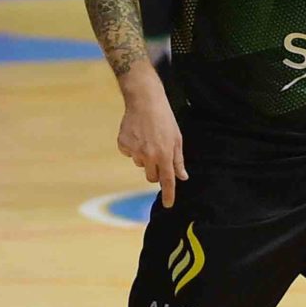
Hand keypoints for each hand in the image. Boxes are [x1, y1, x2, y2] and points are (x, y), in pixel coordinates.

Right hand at [116, 70, 186, 205]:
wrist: (144, 101)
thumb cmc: (165, 119)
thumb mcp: (177, 139)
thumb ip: (178, 160)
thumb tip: (182, 177)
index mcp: (164, 154)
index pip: (167, 180)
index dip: (169, 194)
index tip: (169, 205)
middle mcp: (149, 155)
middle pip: (151, 177)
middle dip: (155, 172)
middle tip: (158, 155)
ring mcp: (134, 150)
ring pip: (140, 164)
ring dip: (144, 157)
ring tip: (148, 138)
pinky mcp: (123, 144)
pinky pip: (129, 154)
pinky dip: (133, 148)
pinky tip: (137, 134)